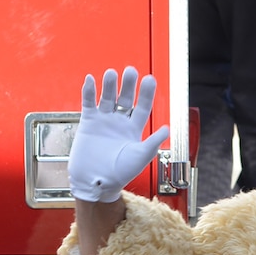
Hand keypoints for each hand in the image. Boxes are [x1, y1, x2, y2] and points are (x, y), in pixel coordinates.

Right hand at [70, 67, 169, 203]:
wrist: (95, 183)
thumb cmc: (119, 175)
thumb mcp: (139, 158)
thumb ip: (152, 142)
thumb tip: (167, 129)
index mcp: (134, 129)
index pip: (142, 107)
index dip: (146, 93)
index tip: (149, 79)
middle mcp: (120, 123)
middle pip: (125, 98)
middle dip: (128, 85)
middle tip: (130, 71)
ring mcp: (104, 121)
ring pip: (108, 97)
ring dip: (109, 85)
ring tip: (111, 74)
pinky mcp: (88, 123)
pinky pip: (89, 103)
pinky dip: (89, 91)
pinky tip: (91, 80)